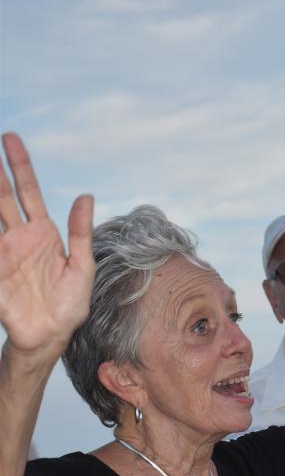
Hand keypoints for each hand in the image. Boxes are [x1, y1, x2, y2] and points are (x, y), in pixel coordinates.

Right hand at [0, 134, 94, 359]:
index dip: (20, 166)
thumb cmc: (69, 306)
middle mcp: (19, 238)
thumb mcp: (82, 267)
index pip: (29, 192)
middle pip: (3, 197)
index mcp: (43, 234)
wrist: (51, 337)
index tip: (10, 138)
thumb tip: (86, 196)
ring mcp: (3, 253)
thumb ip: (81, 232)